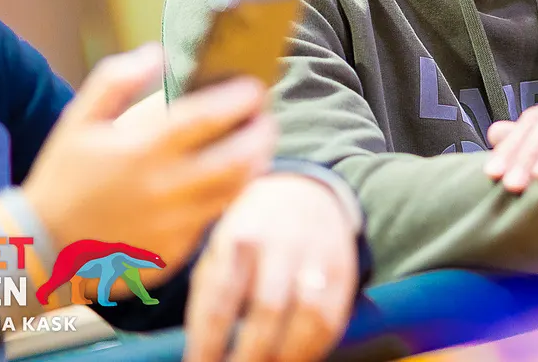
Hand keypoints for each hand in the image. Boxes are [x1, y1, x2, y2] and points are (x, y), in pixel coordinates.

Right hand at [23, 44, 276, 270]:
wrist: (41, 248)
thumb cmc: (63, 177)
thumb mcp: (78, 121)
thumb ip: (115, 80)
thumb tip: (156, 52)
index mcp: (143, 149)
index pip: (210, 116)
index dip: (242, 98)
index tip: (255, 86)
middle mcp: (165, 187)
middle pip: (240, 156)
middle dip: (263, 131)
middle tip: (265, 117)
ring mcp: (174, 224)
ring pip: (236, 189)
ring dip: (253, 162)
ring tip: (255, 145)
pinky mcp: (176, 251)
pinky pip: (215, 218)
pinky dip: (227, 194)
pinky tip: (224, 179)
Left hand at [185, 173, 360, 361]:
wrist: (303, 192)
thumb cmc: (249, 234)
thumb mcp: (218, 249)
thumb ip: (208, 296)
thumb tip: (195, 351)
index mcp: (238, 239)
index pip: (220, 302)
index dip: (207, 345)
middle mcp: (279, 244)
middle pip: (266, 310)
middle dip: (249, 356)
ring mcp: (316, 256)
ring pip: (308, 315)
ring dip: (286, 356)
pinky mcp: (342, 270)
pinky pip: (333, 318)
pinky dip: (315, 349)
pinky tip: (297, 360)